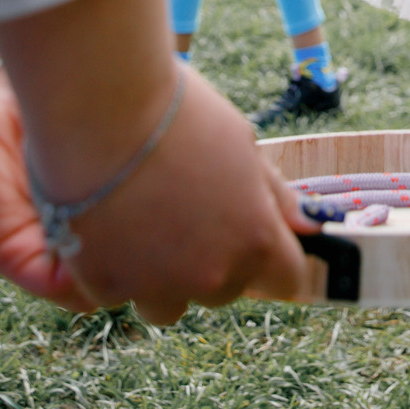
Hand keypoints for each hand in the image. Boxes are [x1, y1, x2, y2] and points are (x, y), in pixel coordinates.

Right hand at [64, 71, 314, 321]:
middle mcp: (213, 274)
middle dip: (211, 262)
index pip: (286, 279)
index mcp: (257, 239)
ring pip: (167, 302)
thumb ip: (273, 195)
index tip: (251, 238)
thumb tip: (304, 224)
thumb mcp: (242, 144)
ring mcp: (158, 286)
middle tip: (183, 211)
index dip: (270, 259)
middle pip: (223, 290)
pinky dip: (111, 268)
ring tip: (139, 219)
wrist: (104, 106)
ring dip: (160, 276)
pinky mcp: (106, 286)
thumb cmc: (179, 113)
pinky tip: (105, 221)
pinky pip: (117, 291)